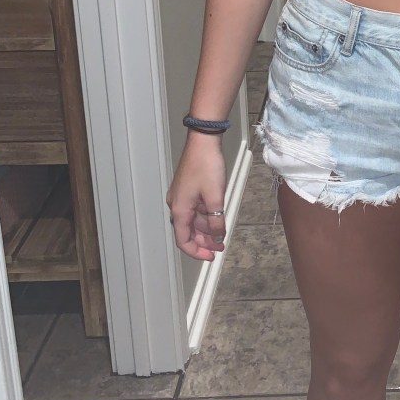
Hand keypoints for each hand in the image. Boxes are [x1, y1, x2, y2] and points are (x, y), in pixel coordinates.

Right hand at [166, 133, 227, 260]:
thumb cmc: (206, 166)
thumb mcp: (215, 197)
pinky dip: (206, 218)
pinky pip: (196, 210)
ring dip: (206, 230)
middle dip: (204, 242)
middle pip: (188, 232)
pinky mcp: (189, 190)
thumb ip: (216, 220)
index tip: (211, 257)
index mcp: (180, 209)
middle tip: (220, 247)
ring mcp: (182, 197)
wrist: (203, 142)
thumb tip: (218, 236)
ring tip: (222, 235)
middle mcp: (178, 205)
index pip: (183, 240)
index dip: (196, 252)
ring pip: (193, 221)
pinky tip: (218, 220)